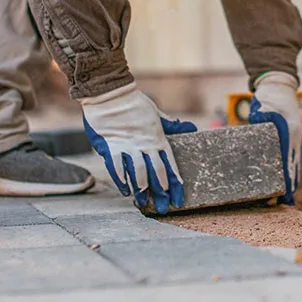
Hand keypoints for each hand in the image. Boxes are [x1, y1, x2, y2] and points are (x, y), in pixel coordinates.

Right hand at [79, 82, 196, 213]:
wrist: (110, 93)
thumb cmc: (135, 104)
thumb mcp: (156, 114)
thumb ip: (171, 126)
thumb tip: (191, 128)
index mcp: (157, 138)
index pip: (170, 164)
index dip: (175, 183)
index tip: (179, 200)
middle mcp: (144, 144)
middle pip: (156, 172)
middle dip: (161, 192)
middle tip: (165, 208)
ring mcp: (127, 146)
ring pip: (138, 172)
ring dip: (142, 189)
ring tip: (144, 204)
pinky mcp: (110, 146)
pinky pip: (116, 166)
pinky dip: (121, 179)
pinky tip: (125, 190)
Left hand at [248, 71, 301, 204]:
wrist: (279, 84)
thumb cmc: (270, 95)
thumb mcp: (263, 105)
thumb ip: (262, 118)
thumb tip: (258, 129)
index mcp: (290, 131)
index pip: (288, 160)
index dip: (287, 178)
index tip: (284, 192)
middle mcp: (296, 136)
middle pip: (294, 165)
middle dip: (291, 184)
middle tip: (284, 201)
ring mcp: (296, 136)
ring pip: (295, 163)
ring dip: (292, 179)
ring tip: (287, 197)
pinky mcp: (292, 136)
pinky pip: (292, 156)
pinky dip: (291, 169)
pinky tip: (288, 180)